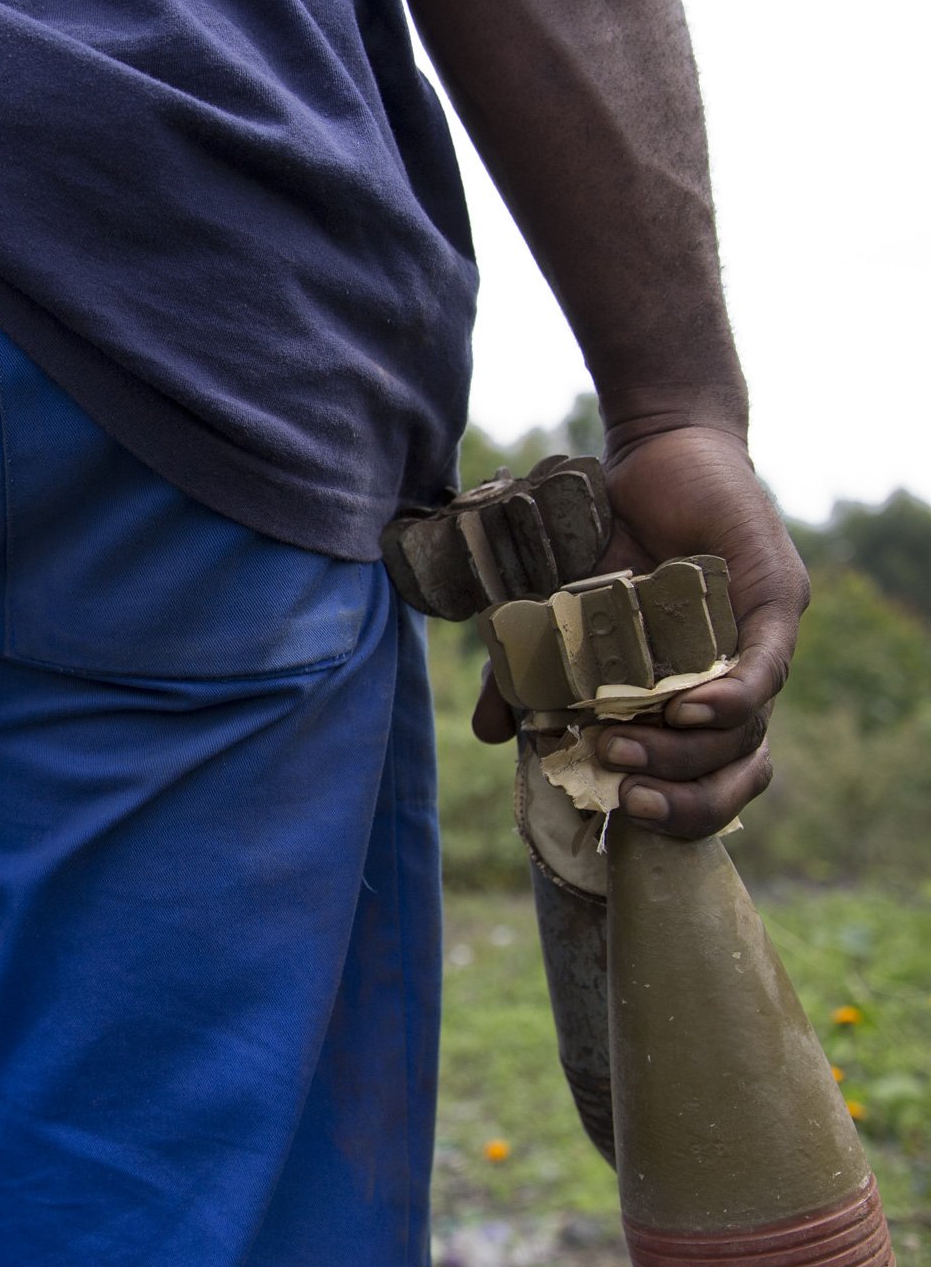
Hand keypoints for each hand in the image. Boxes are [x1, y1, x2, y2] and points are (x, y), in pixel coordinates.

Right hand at [472, 424, 808, 837]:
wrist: (649, 454)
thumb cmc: (606, 537)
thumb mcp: (553, 615)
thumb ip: (531, 675)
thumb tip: (491, 736)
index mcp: (691, 696)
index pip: (708, 781)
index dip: (674, 811)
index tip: (617, 811)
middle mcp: (734, 680)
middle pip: (735, 771)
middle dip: (680, 796)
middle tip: (621, 790)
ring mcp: (761, 643)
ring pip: (747, 730)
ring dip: (688, 752)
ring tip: (627, 749)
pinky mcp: (775, 602)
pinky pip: (766, 670)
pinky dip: (731, 699)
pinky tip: (689, 712)